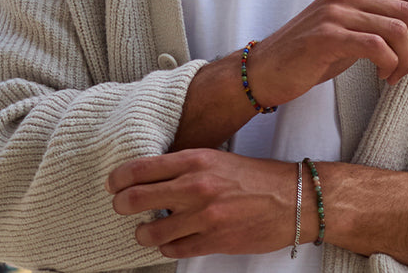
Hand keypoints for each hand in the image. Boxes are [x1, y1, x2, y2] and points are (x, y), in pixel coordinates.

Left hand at [107, 149, 302, 257]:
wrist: (294, 199)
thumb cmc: (257, 177)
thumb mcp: (217, 158)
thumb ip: (184, 166)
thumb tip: (151, 176)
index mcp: (196, 160)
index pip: (140, 169)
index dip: (118, 179)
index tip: (114, 184)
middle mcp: (196, 187)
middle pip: (136, 199)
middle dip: (122, 205)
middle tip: (122, 207)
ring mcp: (204, 216)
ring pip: (150, 231)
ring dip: (143, 232)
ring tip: (146, 230)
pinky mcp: (214, 241)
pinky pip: (174, 249)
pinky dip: (167, 246)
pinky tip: (173, 239)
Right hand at [248, 0, 407, 104]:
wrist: (264, 71)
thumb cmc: (311, 55)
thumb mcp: (356, 32)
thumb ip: (390, 17)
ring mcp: (335, 13)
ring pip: (397, 29)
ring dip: (407, 59)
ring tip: (396, 77)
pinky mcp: (326, 37)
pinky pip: (376, 47)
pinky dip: (390, 65)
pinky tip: (382, 78)